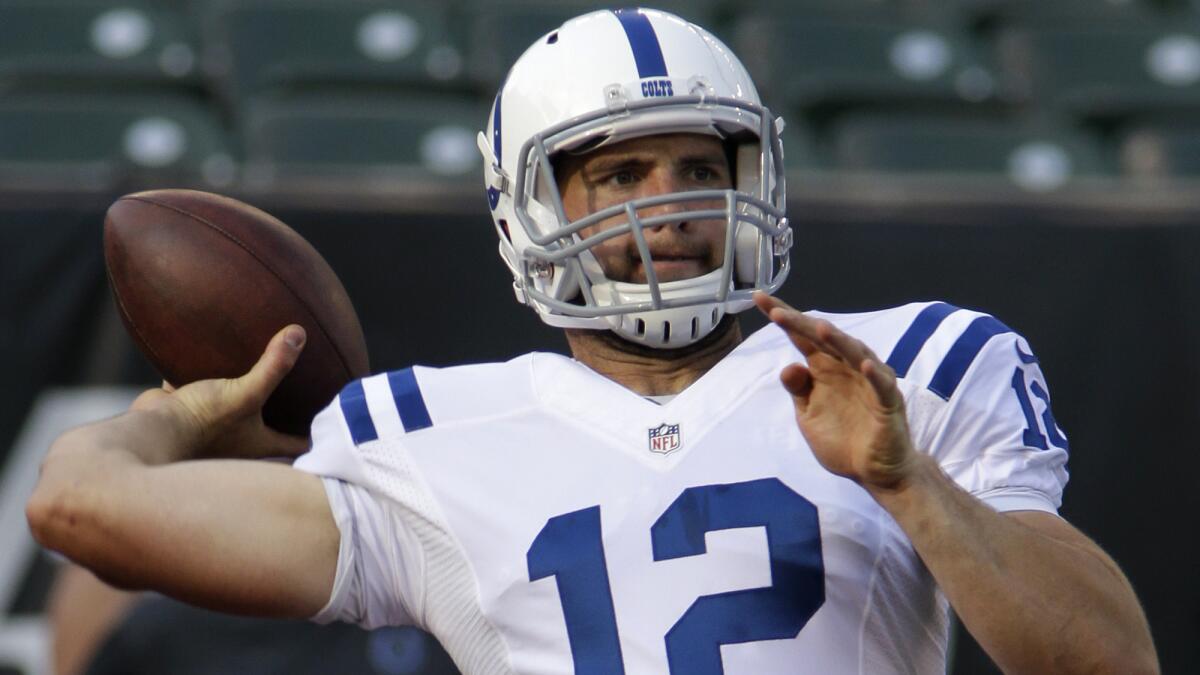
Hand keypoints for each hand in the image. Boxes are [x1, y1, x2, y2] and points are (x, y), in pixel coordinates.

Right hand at [130, 325, 309, 460]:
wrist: (147, 434)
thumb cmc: (201, 423)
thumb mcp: (245, 393)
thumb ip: (273, 366)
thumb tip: (299, 333)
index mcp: (259, 444)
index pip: (298, 444)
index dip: (317, 437)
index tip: (335, 428)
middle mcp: (237, 441)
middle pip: (270, 427)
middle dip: (286, 415)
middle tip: (306, 394)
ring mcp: (210, 427)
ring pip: (234, 404)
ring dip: (245, 389)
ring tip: (261, 367)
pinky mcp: (185, 411)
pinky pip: (200, 386)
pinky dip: (205, 371)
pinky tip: (210, 349)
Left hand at [754, 293, 919, 491]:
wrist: (874, 472)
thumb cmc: (842, 440)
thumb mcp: (809, 416)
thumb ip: (798, 391)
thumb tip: (788, 366)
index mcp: (825, 369)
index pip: (802, 337)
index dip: (784, 318)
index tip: (759, 299)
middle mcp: (846, 368)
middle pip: (823, 338)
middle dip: (801, 323)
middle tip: (777, 312)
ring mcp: (869, 382)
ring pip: (854, 353)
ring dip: (838, 340)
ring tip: (819, 327)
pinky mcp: (888, 402)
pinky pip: (882, 384)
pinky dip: (873, 374)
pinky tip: (861, 365)